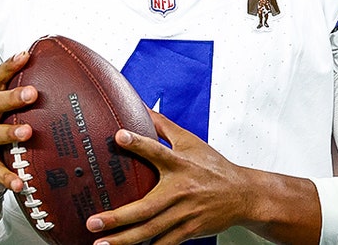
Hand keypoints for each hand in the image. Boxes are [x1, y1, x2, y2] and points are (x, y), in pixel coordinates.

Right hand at [0, 50, 39, 197]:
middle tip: (33, 93)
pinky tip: (21, 182)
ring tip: (27, 132)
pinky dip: (8, 177)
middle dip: (12, 96)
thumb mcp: (8, 117)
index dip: (10, 66)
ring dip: (9, 132)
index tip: (26, 55)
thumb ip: (28, 104)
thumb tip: (68, 87)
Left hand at [84, 110, 252, 244]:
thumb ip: (163, 126)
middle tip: (93, 222)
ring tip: (101, 244)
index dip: (139, 143)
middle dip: (118, 217)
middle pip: (146, 208)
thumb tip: (141, 107)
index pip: (157, 151)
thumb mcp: (190, 142)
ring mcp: (185, 214)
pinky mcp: (190, 230)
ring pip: (151, 231)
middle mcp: (181, 190)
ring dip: (125, 240)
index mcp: (181, 164)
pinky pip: (165, 243)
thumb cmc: (214, 167)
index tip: (119, 136)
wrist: (243, 194)